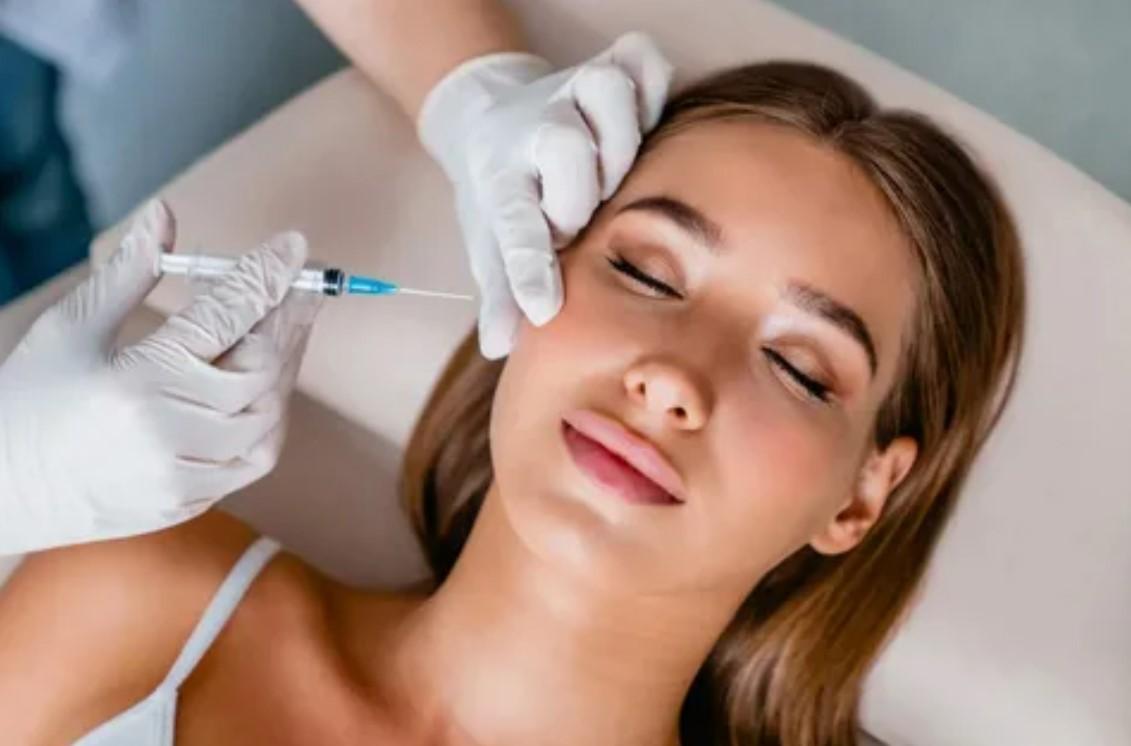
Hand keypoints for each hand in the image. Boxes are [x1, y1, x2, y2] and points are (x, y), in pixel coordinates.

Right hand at [0, 200, 321, 552]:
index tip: (293, 245)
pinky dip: (267, 417)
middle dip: (284, 320)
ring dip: (282, 368)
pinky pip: (254, 458)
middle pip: (259, 367)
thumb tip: (164, 213)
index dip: (265, 275)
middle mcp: (169, 431)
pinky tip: (262, 385)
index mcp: (138, 380)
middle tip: (299, 286)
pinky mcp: (190, 501)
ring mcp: (183, 474)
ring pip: (267, 415)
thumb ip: (127, 273)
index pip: (225, 315)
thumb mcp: (68, 329)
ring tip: (281, 329)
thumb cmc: (25, 402)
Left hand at [419, 32, 673, 357]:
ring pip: (606, 90)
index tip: (542, 308)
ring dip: (621, 136)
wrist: (491, 119)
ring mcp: (571, 91)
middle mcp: (534, 129)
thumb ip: (499, 294)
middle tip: (579, 220)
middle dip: (579, 193)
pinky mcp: (608, 66)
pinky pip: (643, 62)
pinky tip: (648, 122)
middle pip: (564, 146)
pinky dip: (654, 85)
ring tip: (617, 172)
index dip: (528, 268)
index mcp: (500, 179)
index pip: (512, 224)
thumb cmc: (503, 194)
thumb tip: (498, 347)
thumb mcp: (490, 243)